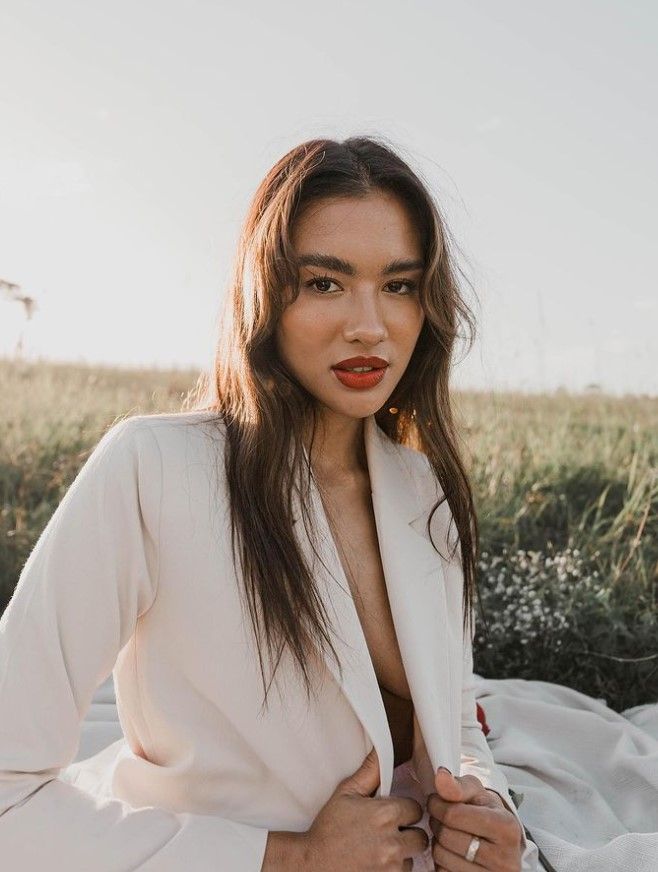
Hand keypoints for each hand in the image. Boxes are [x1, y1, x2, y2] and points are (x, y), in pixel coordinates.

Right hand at [301, 747, 428, 869]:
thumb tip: (380, 749)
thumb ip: (369, 772)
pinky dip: (395, 870)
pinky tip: (378, 863)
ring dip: (402, 853)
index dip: (404, 811)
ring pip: (413, 856)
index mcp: (385, 814)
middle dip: (408, 833)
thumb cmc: (329, 829)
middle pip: (421, 836)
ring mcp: (391, 866)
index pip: (416, 809)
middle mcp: (392, 841)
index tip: (392, 815)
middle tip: (390, 833)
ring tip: (381, 849)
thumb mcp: (346, 793)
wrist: (313, 863)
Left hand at [427, 767, 522, 870]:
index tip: (436, 801)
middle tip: (441, 818)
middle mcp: (504, 858)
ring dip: (437, 843)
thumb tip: (440, 775)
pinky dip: (441, 862)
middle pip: (447, 837)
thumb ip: (458, 785)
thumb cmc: (486, 813)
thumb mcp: (478, 793)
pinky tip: (450, 852)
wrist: (500, 843)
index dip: (437, 804)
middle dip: (437, 823)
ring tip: (447, 834)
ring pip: (442, 858)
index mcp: (506, 827)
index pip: (454, 814)